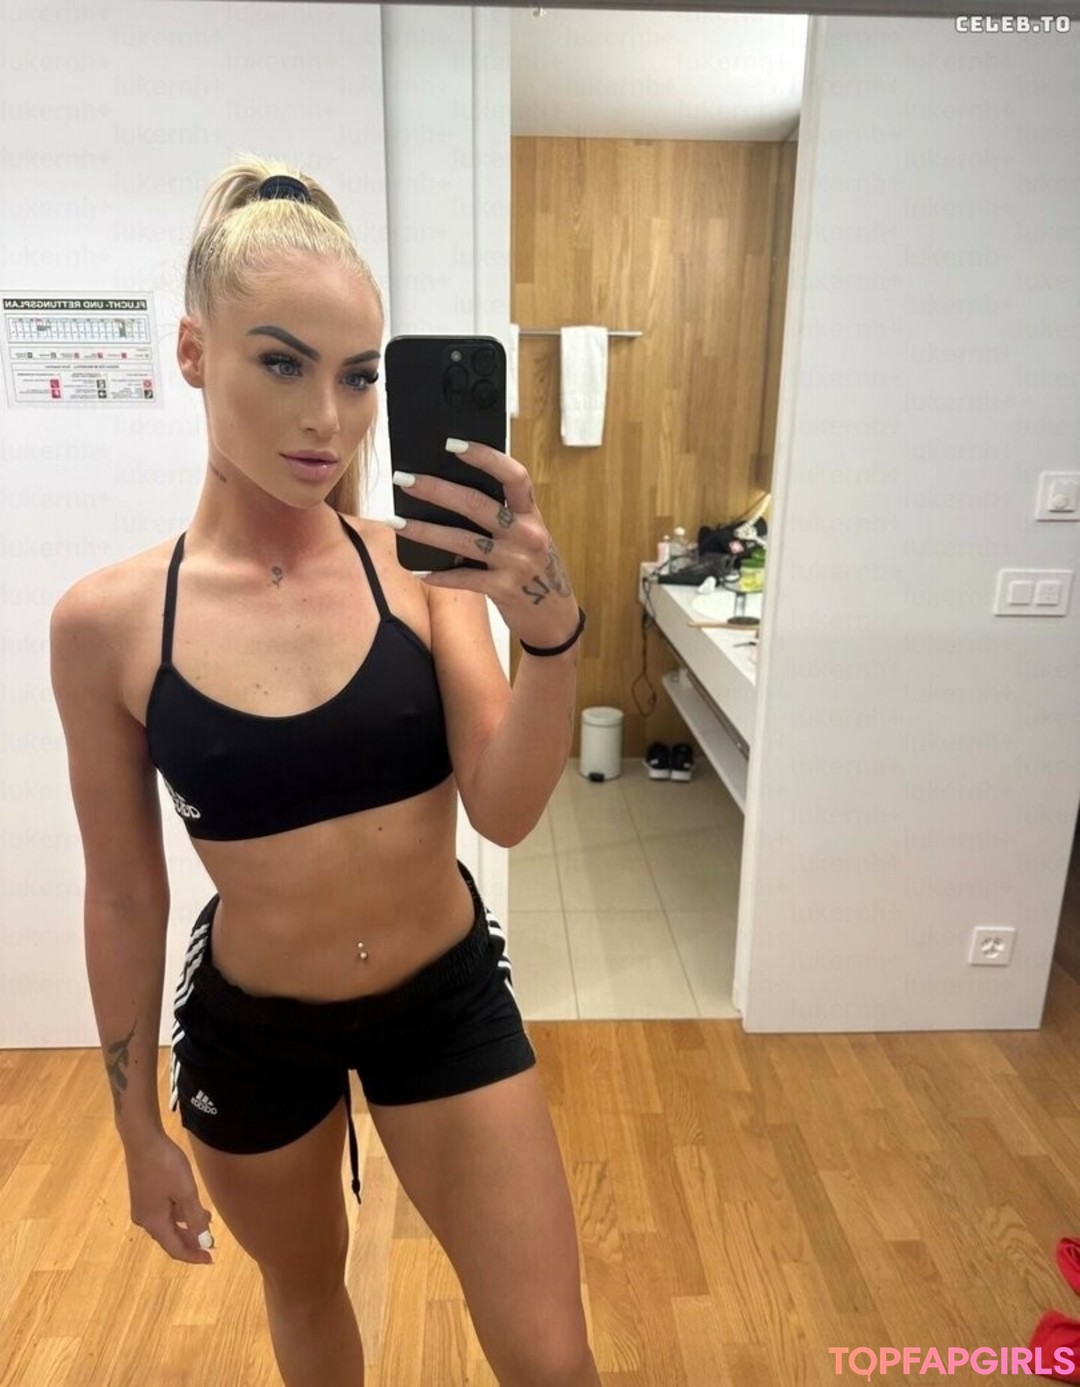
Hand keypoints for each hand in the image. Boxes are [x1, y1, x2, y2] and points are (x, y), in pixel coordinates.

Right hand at [124, 1132, 214, 1264]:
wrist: (143, 1140)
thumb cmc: (166, 1166)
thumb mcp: (186, 1192)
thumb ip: (195, 1218)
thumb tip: (204, 1242)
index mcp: (154, 1222)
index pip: (175, 1248)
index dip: (193, 1256)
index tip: (210, 1258)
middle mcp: (145, 1219)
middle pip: (170, 1238)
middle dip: (192, 1241)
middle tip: (212, 1242)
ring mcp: (143, 1207)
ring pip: (168, 1224)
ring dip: (187, 1225)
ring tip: (208, 1220)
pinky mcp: (144, 1194)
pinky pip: (164, 1212)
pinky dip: (179, 1213)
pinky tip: (191, 1205)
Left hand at [392, 440, 579, 648]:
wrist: (555, 617)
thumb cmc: (534, 568)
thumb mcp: (528, 536)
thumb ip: (503, 516)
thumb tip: (452, 494)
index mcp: (531, 514)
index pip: (513, 476)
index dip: (484, 457)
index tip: (452, 444)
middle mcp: (526, 534)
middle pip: (475, 504)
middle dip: (435, 490)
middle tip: (404, 480)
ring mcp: (515, 563)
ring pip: (462, 541)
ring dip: (425, 531)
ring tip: (397, 522)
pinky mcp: (503, 589)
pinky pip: (464, 579)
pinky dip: (439, 575)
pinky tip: (418, 570)